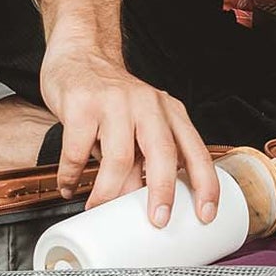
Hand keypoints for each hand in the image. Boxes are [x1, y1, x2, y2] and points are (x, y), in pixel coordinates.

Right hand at [38, 42, 219, 228]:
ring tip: (98, 209)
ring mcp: (115, 103)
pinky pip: (77, 152)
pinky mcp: (81, 106)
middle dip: (162, 192)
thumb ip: (144, 157)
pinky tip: (69, 187)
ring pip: (118, 158)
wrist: (80, 55)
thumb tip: (141, 203)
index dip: (205, 183)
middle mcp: (147, 105)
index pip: (195, 150)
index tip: (206, 213)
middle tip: (157, 220)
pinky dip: (72, 176)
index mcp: (169, 112)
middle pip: (162, 153)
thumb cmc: (113, 98)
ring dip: (107, 192)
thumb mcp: (140, 122)